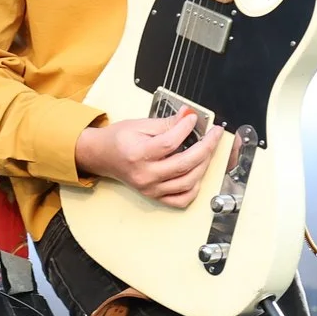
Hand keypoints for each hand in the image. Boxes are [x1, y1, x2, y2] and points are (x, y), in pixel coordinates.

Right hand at [75, 110, 227, 207]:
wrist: (102, 156)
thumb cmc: (119, 139)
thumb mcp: (140, 124)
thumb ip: (166, 122)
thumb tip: (188, 116)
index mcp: (138, 154)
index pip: (169, 143)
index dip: (186, 129)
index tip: (194, 119)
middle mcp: (145, 175)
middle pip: (184, 164)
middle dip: (205, 147)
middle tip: (213, 135)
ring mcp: (151, 188)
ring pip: (187, 182)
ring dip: (203, 165)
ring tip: (207, 150)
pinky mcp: (155, 196)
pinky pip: (181, 199)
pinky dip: (194, 188)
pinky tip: (197, 173)